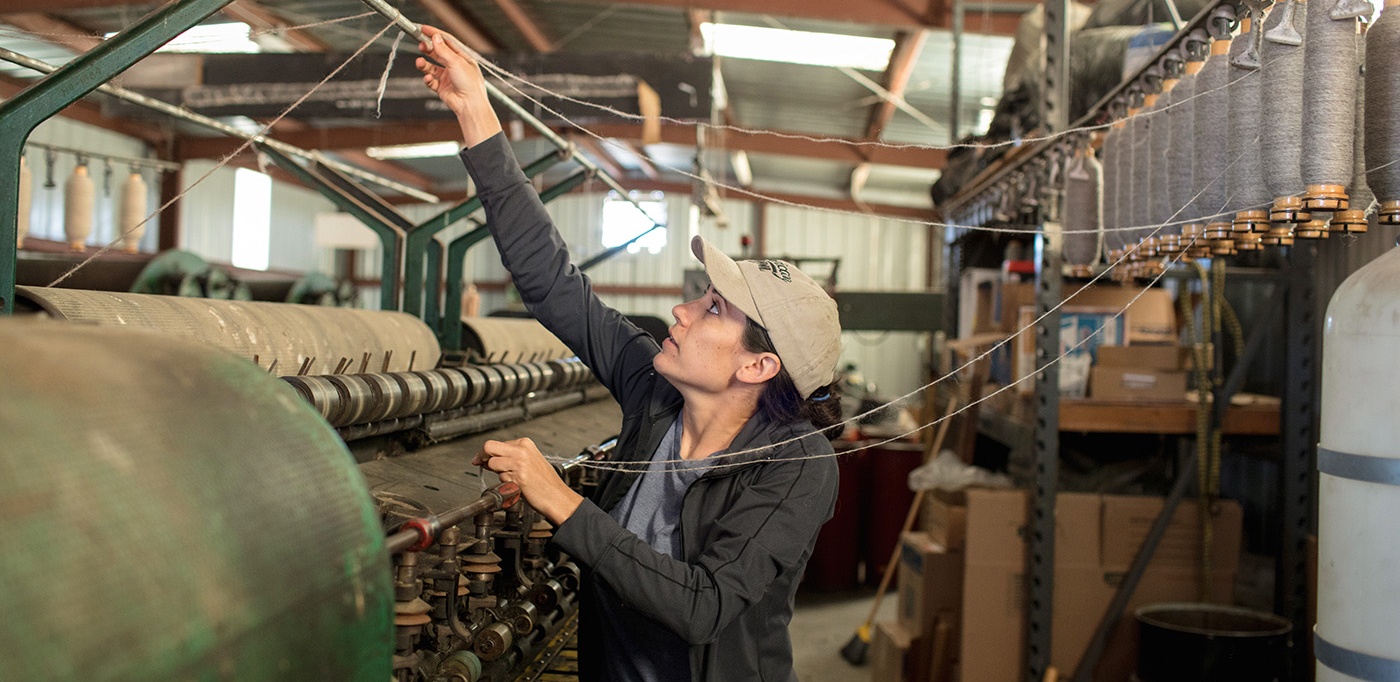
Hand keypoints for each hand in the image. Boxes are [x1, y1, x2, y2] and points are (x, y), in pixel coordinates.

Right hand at [415, 25, 502, 146]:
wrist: (470, 106)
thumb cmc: (470, 84)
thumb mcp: (456, 62)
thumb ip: (443, 50)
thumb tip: (436, 37)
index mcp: (462, 58)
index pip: (447, 42)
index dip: (435, 34)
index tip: (423, 29)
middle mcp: (455, 66)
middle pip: (438, 53)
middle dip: (428, 49)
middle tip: (420, 44)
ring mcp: (448, 77)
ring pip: (432, 67)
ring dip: (424, 64)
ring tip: (419, 62)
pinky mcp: (442, 88)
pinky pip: (431, 81)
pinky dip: (428, 79)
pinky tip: (429, 79)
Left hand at [473, 437, 583, 524]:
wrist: (557, 496)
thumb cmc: (545, 482)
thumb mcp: (530, 460)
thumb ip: (511, 456)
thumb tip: (489, 457)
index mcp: (525, 443)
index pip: (496, 443)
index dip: (485, 453)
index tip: (480, 459)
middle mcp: (522, 450)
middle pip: (489, 447)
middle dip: (482, 456)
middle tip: (480, 463)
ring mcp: (519, 463)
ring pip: (492, 464)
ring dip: (496, 473)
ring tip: (510, 479)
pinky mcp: (518, 477)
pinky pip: (500, 478)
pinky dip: (504, 483)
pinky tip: (517, 485)